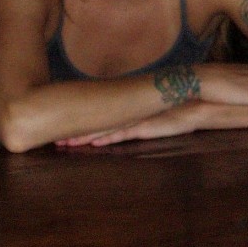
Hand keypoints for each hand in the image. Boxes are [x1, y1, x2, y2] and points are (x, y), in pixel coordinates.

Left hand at [56, 108, 194, 147]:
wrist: (196, 103)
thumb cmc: (174, 111)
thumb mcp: (149, 118)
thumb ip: (134, 122)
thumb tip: (118, 130)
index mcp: (124, 109)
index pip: (95, 117)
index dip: (76, 123)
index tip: (58, 129)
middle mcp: (125, 112)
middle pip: (93, 121)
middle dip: (71, 130)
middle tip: (51, 137)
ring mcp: (134, 118)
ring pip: (102, 128)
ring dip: (83, 137)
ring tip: (64, 143)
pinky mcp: (144, 127)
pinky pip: (122, 134)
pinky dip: (106, 138)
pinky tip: (93, 143)